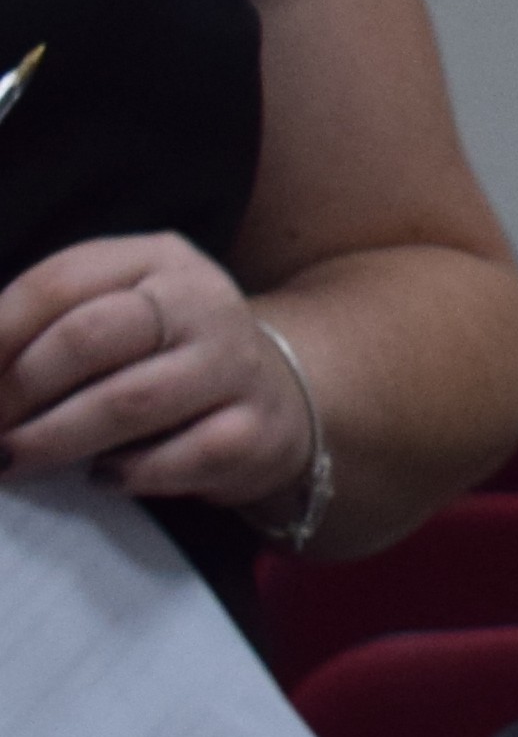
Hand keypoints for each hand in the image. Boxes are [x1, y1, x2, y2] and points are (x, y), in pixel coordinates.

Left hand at [0, 230, 317, 507]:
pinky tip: (102, 477)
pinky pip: (175, 458)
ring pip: (127, 402)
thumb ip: (48, 326)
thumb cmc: (162, 356)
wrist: (274, 392)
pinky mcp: (256, 428)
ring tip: (14, 460)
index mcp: (157, 259)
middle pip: (88, 338)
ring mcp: (235, 364)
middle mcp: (203, 301)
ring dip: (53, 440)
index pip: (58, 283)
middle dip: (18, 391)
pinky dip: (124, 474)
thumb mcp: (115, 314)